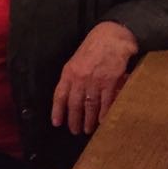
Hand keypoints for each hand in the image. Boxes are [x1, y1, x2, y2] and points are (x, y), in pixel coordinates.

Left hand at [52, 20, 137, 134]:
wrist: (110, 37)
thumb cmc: (93, 48)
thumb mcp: (76, 60)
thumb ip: (72, 77)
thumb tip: (70, 94)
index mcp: (69, 72)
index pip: (59, 95)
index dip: (57, 111)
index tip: (57, 123)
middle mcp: (80, 78)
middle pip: (75, 104)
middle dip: (74, 120)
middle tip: (75, 131)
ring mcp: (95, 81)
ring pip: (90, 105)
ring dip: (88, 120)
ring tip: (88, 129)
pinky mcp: (110, 81)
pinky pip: (106, 102)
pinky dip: (104, 113)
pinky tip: (102, 121)